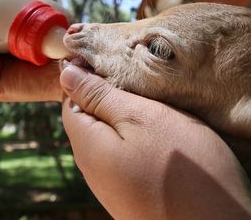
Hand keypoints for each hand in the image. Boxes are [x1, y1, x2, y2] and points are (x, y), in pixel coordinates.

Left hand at [59, 64, 250, 219]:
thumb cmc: (184, 168)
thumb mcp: (142, 118)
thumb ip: (100, 97)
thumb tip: (66, 74)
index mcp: (87, 146)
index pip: (70, 99)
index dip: (87, 73)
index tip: (113, 55)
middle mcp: (94, 169)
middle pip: (91, 119)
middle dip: (111, 94)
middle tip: (143, 75)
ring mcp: (115, 186)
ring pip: (113, 138)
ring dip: (130, 117)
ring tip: (159, 101)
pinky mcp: (136, 194)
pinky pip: (129, 156)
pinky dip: (142, 139)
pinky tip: (166, 134)